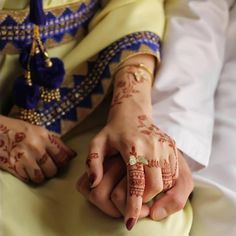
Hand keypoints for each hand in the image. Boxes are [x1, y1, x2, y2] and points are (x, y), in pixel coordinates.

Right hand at [0, 115, 75, 182]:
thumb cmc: (17, 130)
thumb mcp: (37, 130)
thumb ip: (52, 141)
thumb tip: (69, 154)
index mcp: (44, 136)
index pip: (62, 154)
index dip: (66, 160)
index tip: (65, 162)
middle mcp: (36, 147)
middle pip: (53, 169)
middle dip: (52, 170)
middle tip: (49, 167)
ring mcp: (25, 158)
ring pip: (41, 177)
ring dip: (41, 176)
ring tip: (37, 170)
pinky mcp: (14, 167)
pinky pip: (27, 179)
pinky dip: (28, 177)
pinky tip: (26, 170)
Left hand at [84, 73, 177, 230]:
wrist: (133, 113)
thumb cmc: (113, 130)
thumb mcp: (97, 143)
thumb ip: (93, 162)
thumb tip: (94, 183)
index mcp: (132, 146)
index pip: (136, 182)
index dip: (133, 205)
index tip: (130, 222)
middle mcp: (152, 146)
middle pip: (156, 185)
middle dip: (147, 200)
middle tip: (137, 207)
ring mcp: (165, 146)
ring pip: (168, 181)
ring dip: (157, 193)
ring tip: (146, 197)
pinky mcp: (172, 147)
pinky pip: (175, 173)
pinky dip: (166, 184)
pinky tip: (155, 184)